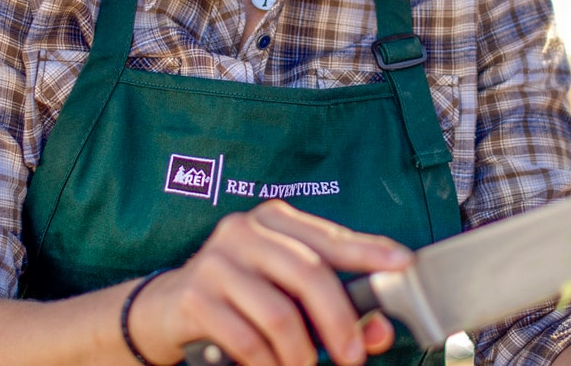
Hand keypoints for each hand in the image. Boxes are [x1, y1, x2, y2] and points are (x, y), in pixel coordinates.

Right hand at [126, 199, 413, 365]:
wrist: (168, 309)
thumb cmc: (242, 296)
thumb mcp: (287, 291)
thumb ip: (335, 305)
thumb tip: (380, 331)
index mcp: (273, 218)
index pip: (330, 237)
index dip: (369, 251)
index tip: (402, 264)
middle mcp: (244, 230)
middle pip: (309, 274)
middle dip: (340, 323)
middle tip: (354, 358)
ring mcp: (216, 260)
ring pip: (280, 314)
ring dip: (301, 354)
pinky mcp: (195, 296)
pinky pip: (248, 340)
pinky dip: (268, 364)